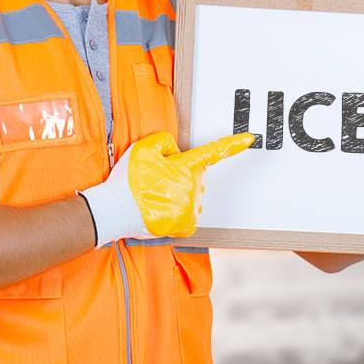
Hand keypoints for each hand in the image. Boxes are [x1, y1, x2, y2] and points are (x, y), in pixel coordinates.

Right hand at [80, 131, 255, 246]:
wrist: (114, 210)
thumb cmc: (127, 180)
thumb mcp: (143, 147)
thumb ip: (166, 142)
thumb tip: (177, 155)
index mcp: (185, 167)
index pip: (213, 152)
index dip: (233, 144)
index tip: (249, 138)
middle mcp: (193, 188)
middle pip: (195, 175)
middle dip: (180, 174)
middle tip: (155, 180)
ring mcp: (191, 208)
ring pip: (191, 194)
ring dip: (177, 193)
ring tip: (154, 196)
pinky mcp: (185, 225)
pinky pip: (188, 213)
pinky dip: (177, 210)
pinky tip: (160, 208)